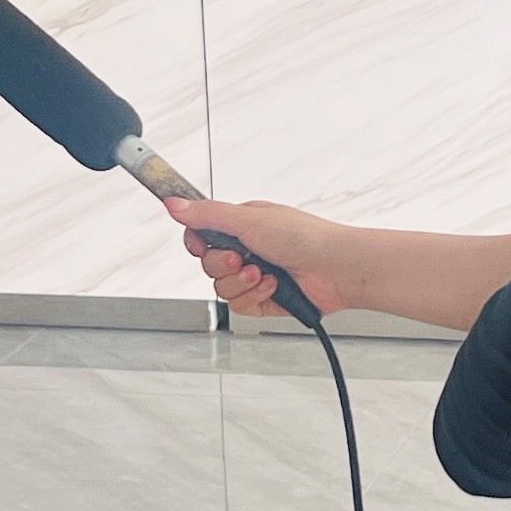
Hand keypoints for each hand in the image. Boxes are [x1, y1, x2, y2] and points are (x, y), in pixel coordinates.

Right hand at [164, 197, 355, 319]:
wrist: (336, 268)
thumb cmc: (305, 236)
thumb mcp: (249, 218)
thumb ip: (208, 214)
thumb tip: (174, 203)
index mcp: (243, 224)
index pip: (202, 235)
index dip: (197, 243)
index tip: (201, 244)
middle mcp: (249, 250)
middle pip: (209, 265)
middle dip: (223, 265)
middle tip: (242, 258)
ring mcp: (257, 276)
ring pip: (222, 288)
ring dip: (242, 283)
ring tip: (265, 273)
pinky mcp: (266, 300)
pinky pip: (240, 306)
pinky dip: (255, 297)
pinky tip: (273, 287)